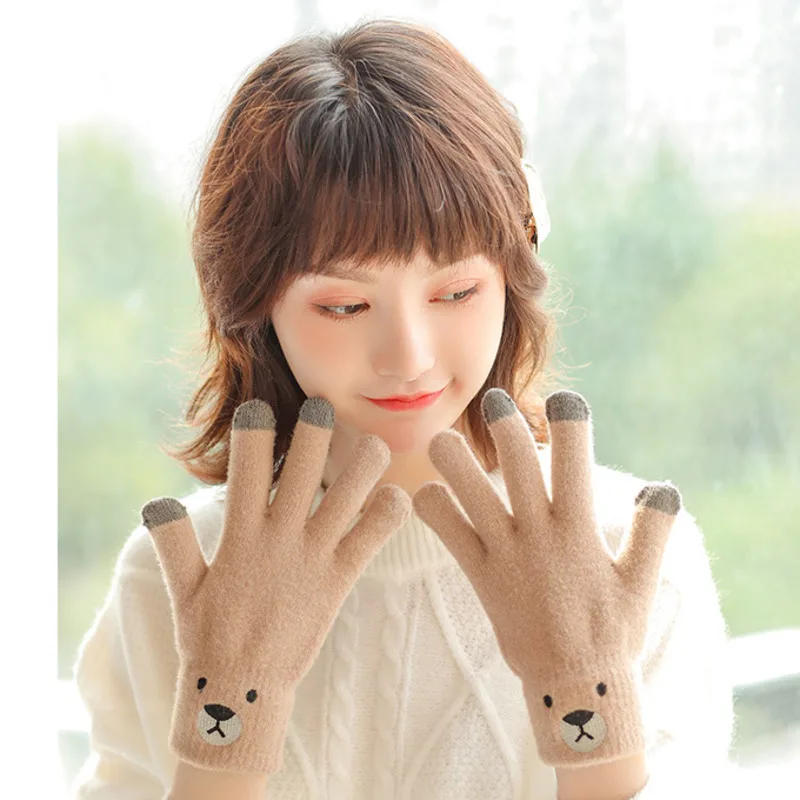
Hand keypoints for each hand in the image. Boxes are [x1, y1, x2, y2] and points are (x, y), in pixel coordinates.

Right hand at [142, 396, 410, 773]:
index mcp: (239, 537)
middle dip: (313, 434)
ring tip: (375, 443)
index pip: (244, 473)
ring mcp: (311, 560)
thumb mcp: (184, 589)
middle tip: (323, 404)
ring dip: (362, 467)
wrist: (243, 692)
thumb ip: (173, 544)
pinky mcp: (338, 581)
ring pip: (344, 499)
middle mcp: (278, 541)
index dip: (252, 436)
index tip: (259, 405)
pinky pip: (369, 541)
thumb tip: (156, 501)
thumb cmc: (209, 636)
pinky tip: (399, 498)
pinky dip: (386, 516)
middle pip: (300, 473)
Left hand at [412, 388, 679, 767]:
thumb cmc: (613, 632)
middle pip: (518, 467)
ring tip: (440, 438)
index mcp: (580, 530)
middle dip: (505, 428)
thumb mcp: (643, 582)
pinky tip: (424, 493)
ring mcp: (506, 555)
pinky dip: (434, 511)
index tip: (563, 397)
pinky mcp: (481, 576)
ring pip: (473, 496)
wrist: (575, 688)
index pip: (575, 464)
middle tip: (492, 398)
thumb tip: (663, 486)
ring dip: (455, 464)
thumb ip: (653, 532)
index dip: (570, 426)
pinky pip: (449, 536)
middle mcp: (540, 535)